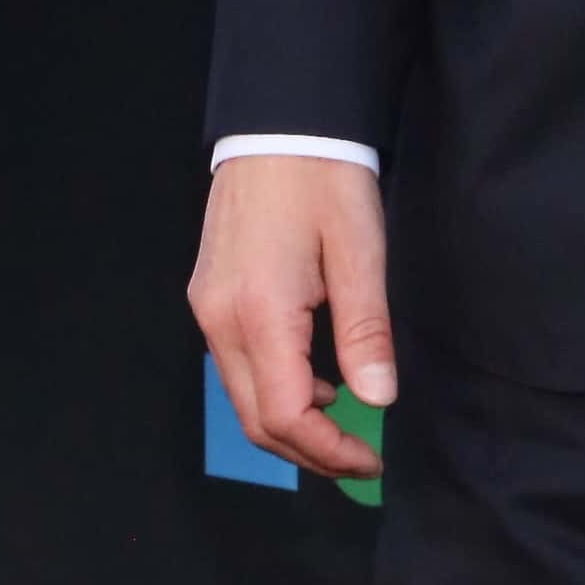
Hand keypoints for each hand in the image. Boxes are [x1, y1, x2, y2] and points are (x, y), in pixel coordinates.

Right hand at [189, 155, 396, 483]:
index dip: (329, 451)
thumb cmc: (324, 181)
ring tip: (347, 423)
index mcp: (259, 312)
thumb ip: (365, 331)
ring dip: (291, 424)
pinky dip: (276, 390)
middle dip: (309, 452)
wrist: (278, 126)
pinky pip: (236, 366)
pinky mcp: (209, 298)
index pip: (285, 415)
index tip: (371, 458)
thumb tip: (377, 399)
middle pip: (256, 419)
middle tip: (362, 457)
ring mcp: (207, 309)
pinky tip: (318, 380)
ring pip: (242, 397)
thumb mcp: (361, 253)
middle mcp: (220, 319)